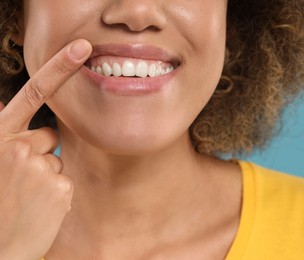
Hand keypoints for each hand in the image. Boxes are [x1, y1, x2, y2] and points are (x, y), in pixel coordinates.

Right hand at [0, 39, 91, 259]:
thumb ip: (11, 140)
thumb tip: (39, 130)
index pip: (33, 94)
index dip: (58, 68)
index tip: (81, 49)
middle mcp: (15, 146)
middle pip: (48, 136)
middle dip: (38, 154)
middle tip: (18, 182)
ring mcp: (38, 167)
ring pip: (56, 161)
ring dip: (45, 177)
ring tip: (24, 199)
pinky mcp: (58, 188)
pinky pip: (66, 183)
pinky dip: (56, 196)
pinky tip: (38, 209)